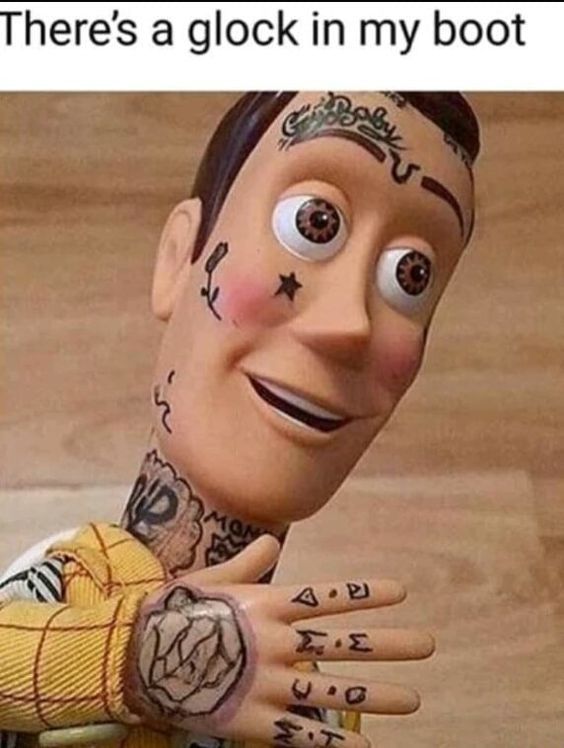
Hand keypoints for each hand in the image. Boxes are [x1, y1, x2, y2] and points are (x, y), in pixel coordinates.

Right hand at [125, 536, 433, 747]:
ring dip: (376, 695)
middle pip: (344, 644)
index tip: (402, 592)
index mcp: (267, 605)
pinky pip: (302, 737)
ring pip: (333, 690)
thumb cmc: (175, 612)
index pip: (327, 596)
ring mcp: (268, 683)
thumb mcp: (212, 577)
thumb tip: (274, 541)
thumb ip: (248, 563)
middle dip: (389, 644)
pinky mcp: (254, 721)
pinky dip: (335, 746)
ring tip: (413, 698)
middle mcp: (277, 642)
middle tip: (427, 645)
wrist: (135, 656)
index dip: (365, 594)